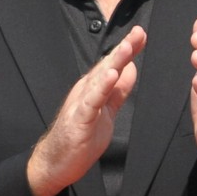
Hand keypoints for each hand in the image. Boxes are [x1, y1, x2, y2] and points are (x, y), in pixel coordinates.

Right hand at [27, 26, 146, 195]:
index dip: (128, 50)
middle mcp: (86, 90)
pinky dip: (101, 88)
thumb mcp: (107, 110)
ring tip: (127, 47)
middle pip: (107, 66)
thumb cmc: (80, 137)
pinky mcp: (78, 120)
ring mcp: (81, 104)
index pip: (113, 65)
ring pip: (99, 79)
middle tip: (138, 32)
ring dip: (114, 62)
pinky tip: (110, 77)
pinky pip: (91, 102)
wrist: (55, 163)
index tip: (142, 34)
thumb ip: (118, 91)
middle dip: (124, 49)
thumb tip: (131, 69)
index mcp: (93, 88)